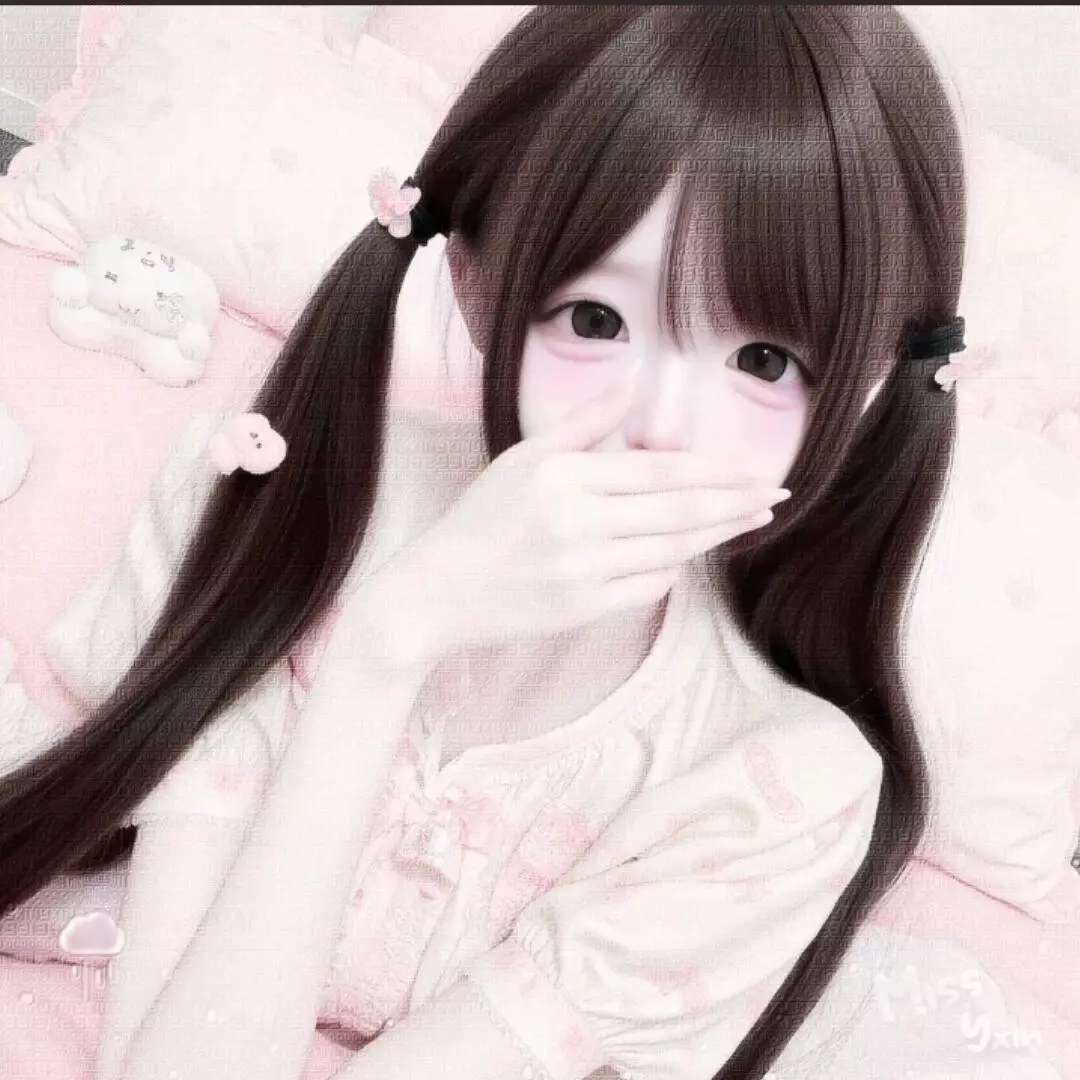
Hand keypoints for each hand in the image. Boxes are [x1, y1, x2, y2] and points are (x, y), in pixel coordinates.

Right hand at [362, 382, 790, 664]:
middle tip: (777, 496)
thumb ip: (584, 422)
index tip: (755, 471)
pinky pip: (647, 586)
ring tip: (754, 520)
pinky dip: (675, 567)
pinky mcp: (583, 610)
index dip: (715, 472)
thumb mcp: (524, 457)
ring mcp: (582, 571)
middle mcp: (577, 523)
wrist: (438, 591)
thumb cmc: (481, 518)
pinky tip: (692, 553)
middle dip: (735, 503)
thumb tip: (633, 381)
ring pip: (671, 550)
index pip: (659, 471)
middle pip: (678, 511)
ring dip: (719, 535)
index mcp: (564, 476)